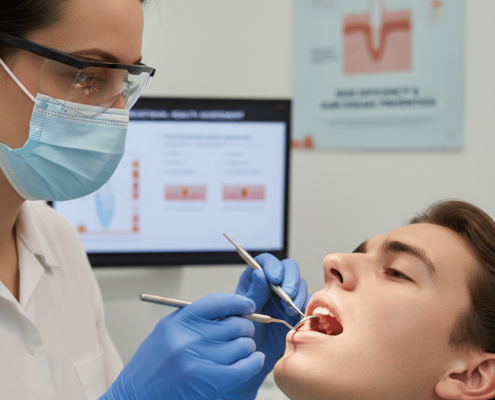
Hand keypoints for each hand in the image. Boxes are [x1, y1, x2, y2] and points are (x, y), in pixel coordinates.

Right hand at [100, 293, 264, 399]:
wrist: (136, 397)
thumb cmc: (152, 366)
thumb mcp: (168, 331)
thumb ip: (195, 319)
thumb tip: (230, 310)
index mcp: (180, 321)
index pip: (219, 302)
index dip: (239, 302)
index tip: (248, 305)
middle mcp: (190, 337)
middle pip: (236, 324)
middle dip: (245, 328)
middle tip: (243, 333)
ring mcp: (200, 360)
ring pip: (243, 345)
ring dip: (247, 347)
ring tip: (241, 351)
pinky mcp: (210, 382)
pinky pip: (245, 367)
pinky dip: (254, 362)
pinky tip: (254, 360)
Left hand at [222, 254, 311, 399]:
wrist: (253, 359)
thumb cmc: (243, 334)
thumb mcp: (244, 312)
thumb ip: (253, 293)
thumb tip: (261, 273)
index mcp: (255, 281)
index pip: (265, 262)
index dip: (271, 265)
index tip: (274, 277)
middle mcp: (272, 285)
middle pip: (287, 268)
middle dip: (289, 278)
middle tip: (286, 293)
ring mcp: (286, 297)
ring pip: (299, 283)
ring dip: (297, 293)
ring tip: (289, 310)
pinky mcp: (298, 309)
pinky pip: (308, 301)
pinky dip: (306, 306)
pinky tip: (298, 316)